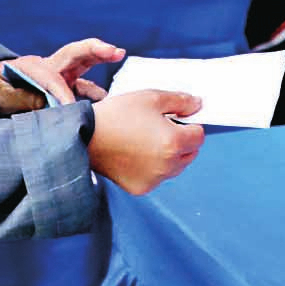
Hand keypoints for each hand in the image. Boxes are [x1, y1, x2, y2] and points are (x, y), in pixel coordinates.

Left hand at [0, 39, 124, 113]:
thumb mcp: (2, 95)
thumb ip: (24, 98)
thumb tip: (47, 103)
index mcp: (32, 67)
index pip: (53, 78)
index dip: (61, 94)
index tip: (70, 108)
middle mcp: (49, 66)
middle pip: (75, 53)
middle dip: (95, 50)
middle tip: (115, 51)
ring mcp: (59, 74)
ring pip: (84, 64)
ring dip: (101, 58)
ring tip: (118, 54)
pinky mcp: (64, 85)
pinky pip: (83, 87)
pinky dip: (95, 92)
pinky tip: (105, 101)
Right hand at [89, 89, 206, 194]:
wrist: (85, 137)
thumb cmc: (117, 114)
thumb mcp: (151, 98)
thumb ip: (180, 101)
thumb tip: (198, 105)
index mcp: (174, 142)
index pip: (199, 136)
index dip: (191, 124)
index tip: (177, 119)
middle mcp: (168, 165)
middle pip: (190, 153)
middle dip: (182, 140)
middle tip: (160, 128)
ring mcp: (154, 179)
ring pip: (175, 167)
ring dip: (169, 155)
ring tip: (146, 140)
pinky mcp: (141, 187)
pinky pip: (157, 177)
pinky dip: (153, 167)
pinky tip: (136, 154)